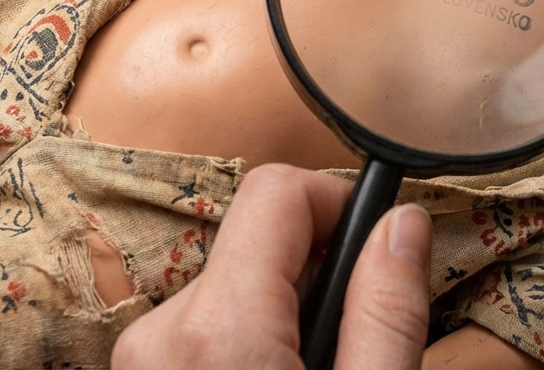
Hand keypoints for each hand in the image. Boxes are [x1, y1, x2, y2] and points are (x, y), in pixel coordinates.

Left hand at [111, 163, 432, 368]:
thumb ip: (385, 313)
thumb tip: (402, 223)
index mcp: (220, 330)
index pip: (277, 190)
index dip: (337, 206)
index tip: (372, 253)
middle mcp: (162, 332)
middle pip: (258, 241)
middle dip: (313, 277)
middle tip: (346, 344)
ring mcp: (141, 357)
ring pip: (234, 285)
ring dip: (279, 316)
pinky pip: (205, 325)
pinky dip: (244, 344)